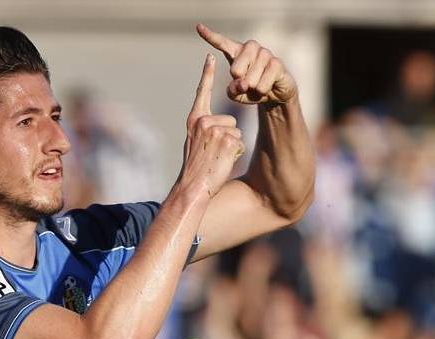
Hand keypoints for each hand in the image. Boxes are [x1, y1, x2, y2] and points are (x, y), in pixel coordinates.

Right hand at [181, 53, 244, 197]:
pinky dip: (235, 153)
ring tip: (218, 158)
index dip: (207, 74)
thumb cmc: (196, 167)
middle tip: (214, 153)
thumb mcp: (195, 142)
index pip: (202, 92)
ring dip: (233, 146)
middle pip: (230, 120)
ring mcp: (215, 129)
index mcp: (194, 120)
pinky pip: (241, 142)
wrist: (193, 186)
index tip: (210, 56)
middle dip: (229, 136)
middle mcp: (203, 121)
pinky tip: (223, 161)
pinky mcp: (228, 138)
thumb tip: (221, 124)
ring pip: (237, 131)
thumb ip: (205, 129)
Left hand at [196, 23, 296, 104]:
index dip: (210, 36)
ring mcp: (265, 53)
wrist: (275, 93)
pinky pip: (262, 85)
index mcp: (237, 52)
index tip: (199, 27)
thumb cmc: (252, 89)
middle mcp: (250, 48)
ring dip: (252, 89)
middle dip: (239, 83)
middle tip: (246, 85)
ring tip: (258, 86)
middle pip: (235, 70)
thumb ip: (232, 90)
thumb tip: (240, 83)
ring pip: (250, 80)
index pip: (222, 42)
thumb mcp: (237, 93)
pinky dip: (262, 91)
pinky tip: (267, 87)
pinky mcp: (276, 63)